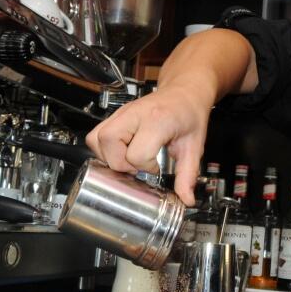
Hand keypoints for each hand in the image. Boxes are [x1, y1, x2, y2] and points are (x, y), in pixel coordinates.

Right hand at [85, 83, 212, 204]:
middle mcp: (135, 114)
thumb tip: (186, 199)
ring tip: (127, 160)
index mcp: (157, 120)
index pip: (136, 153)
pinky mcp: (116, 115)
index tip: (156, 168)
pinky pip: (96, 134)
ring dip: (108, 156)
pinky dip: (102, 148)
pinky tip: (120, 152)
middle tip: (137, 166)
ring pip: (96, 138)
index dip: (145, 168)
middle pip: (107, 142)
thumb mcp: (194, 146)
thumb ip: (188, 174)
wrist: (184, 92)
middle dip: (120, 164)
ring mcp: (122, 113)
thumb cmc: (188, 113)